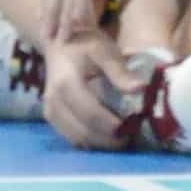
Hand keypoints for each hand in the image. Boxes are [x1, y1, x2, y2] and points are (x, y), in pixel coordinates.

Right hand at [39, 32, 143, 148]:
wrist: (60, 47)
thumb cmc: (86, 47)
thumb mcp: (105, 51)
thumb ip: (120, 71)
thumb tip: (140, 88)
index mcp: (66, 85)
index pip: (90, 113)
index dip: (113, 126)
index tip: (134, 128)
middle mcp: (54, 101)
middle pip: (83, 131)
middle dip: (110, 139)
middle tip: (134, 136)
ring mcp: (51, 112)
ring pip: (77, 139)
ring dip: (102, 143)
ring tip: (125, 138)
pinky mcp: (52, 118)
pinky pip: (72, 138)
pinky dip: (92, 141)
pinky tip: (110, 137)